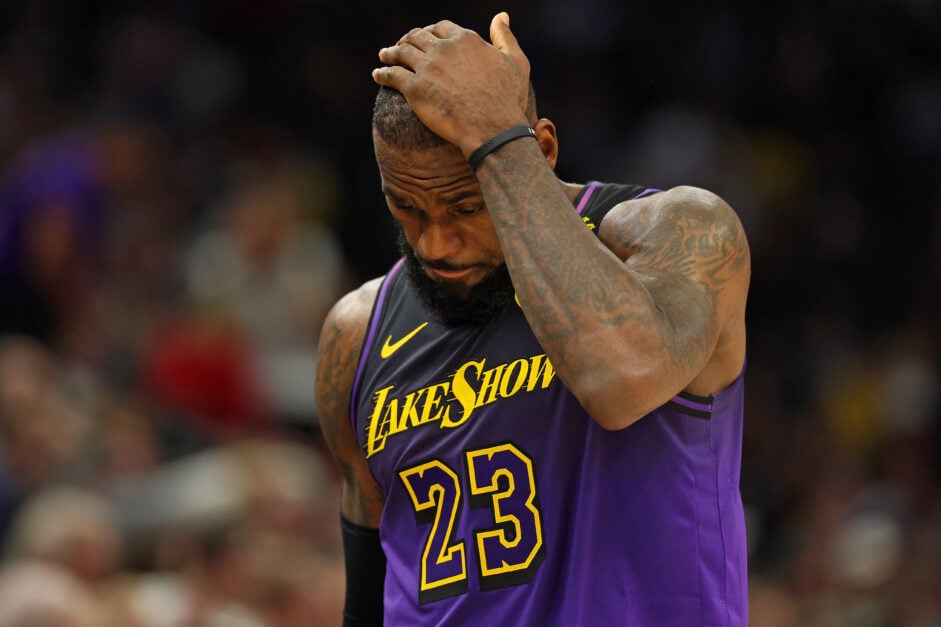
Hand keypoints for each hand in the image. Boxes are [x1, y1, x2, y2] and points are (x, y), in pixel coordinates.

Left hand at [372, 13, 530, 156]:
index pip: (440, 27)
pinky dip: (382, 73)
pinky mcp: (414, 89)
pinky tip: (378, 75)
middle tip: (399, 47)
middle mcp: (443, 49)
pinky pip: (391, 76)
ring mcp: (427, 68)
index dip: (430, 32)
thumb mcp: (515, 62)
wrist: (493, 128)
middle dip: (406, 40)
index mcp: (465, 39)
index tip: (424, 38)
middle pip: (417, 37)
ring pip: (400, 53)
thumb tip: (501, 16)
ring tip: (384, 57)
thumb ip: (505, 37)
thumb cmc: (507, 99)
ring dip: (389, 53)